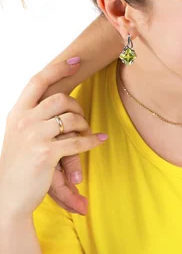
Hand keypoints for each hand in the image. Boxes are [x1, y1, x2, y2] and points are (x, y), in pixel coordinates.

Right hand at [0, 58, 106, 221]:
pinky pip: (78, 140)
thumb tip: (57, 99)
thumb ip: (34, 116)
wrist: (8, 196)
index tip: (76, 60)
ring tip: (87, 133)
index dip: (58, 69)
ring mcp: (34, 136)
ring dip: (85, 125)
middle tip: (81, 118)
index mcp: (17, 113)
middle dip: (78, 106)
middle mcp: (23, 121)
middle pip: (61, 98)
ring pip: (72, 118)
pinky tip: (100, 140)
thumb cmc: (19, 165)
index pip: (38, 81)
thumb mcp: (21, 134)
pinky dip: (92, 140)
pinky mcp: (46, 153)